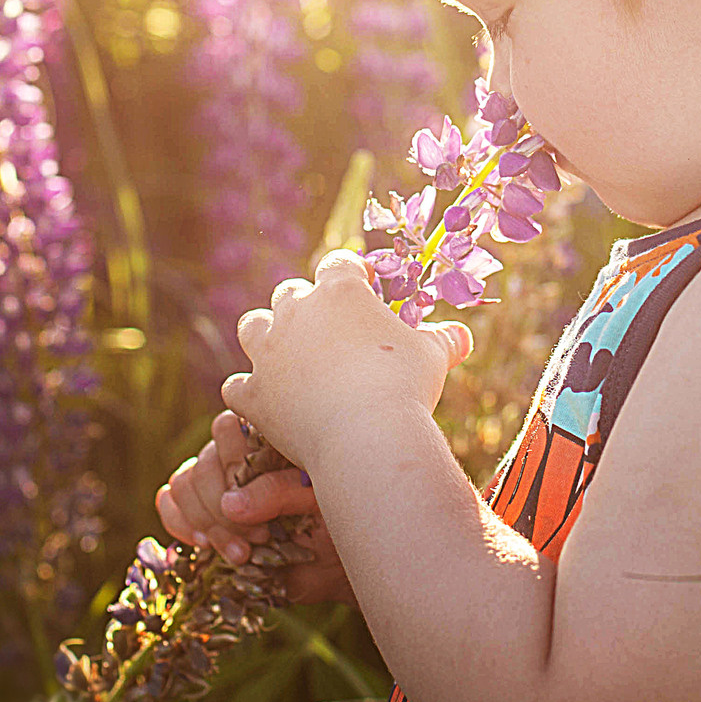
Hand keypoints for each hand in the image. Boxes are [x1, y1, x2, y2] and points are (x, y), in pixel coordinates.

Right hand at [155, 409, 354, 604]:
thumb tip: (230, 504)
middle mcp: (237, 455)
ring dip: (205, 521)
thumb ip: (279, 493)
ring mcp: (216, 480)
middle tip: (257, 539)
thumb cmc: (334, 522)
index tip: (261, 509)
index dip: (234, 468)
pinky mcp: (200, 508)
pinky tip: (204, 543)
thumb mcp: (317, 502)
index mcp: (267, 439)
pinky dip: (179, 521)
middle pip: (204, 462)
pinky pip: (170, 500)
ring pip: (185, 482)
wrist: (332, 562)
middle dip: (223, 507)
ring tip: (241, 552)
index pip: (228, 429)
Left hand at [219, 250, 473, 473]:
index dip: (351, 275)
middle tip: (327, 332)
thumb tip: (463, 337)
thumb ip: (443, 340)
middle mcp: (297, 311)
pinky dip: (249, 391)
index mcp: (340, 291)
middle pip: (290, 293)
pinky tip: (264, 400)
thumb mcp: (433, 357)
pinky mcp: (252, 392)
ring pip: (252, 326)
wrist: (366, 437)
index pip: (339, 264)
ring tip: (285, 354)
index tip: (364, 289)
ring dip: (266, 336)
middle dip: (305, 307)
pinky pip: (237, 385)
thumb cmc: (405, 388)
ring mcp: (269, 351)